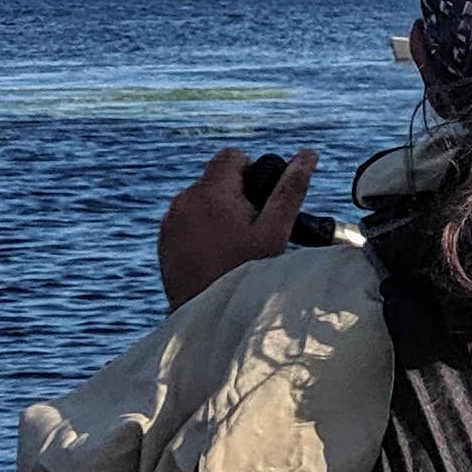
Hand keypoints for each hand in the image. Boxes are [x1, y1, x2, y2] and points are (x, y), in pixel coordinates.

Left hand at [158, 146, 314, 308]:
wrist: (208, 317)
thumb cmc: (245, 274)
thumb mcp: (275, 232)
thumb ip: (290, 189)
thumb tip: (308, 154)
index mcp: (211, 193)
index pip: (231, 156)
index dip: (251, 173)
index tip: (260, 202)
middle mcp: (183, 201)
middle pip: (214, 179)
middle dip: (234, 196)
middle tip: (250, 230)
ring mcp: (169, 222)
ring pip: (199, 200)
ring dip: (216, 212)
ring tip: (232, 246)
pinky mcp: (163, 241)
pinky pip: (185, 221)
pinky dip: (200, 229)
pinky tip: (214, 256)